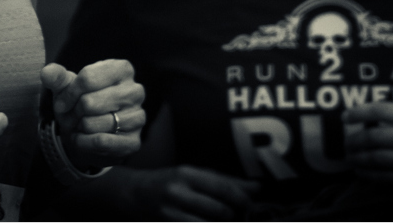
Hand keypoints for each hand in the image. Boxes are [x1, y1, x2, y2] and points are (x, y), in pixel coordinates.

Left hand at [41, 60, 144, 167]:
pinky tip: (83, 138)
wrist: (87, 130)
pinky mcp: (134, 141)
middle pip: (89, 102)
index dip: (69, 93)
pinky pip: (101, 142)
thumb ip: (57, 76)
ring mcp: (138, 117)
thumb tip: (47, 73)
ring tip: (81, 124)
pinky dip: (83, 143)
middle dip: (74, 111)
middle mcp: (135, 91)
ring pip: (93, 124)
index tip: (63, 102)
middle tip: (75, 114)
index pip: (87, 78)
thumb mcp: (66, 86)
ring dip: (79, 127)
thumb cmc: (79, 101)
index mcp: (122, 69)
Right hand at [132, 165, 259, 220]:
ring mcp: (170, 214)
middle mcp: (177, 192)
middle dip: (235, 218)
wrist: (134, 195)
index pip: (223, 188)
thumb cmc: (169, 182)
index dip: (243, 200)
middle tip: (240, 218)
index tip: (252, 206)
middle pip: (220, 211)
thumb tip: (257, 188)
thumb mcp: (193, 175)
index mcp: (186, 174)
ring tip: (226, 220)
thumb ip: (225, 181)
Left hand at [343, 66, 392, 196]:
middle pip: (375, 138)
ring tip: (349, 154)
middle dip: (354, 139)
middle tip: (345, 140)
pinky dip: (369, 174)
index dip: (359, 112)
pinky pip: (387, 178)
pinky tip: (360, 170)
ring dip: (357, 158)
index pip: (382, 111)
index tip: (345, 116)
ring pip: (378, 159)